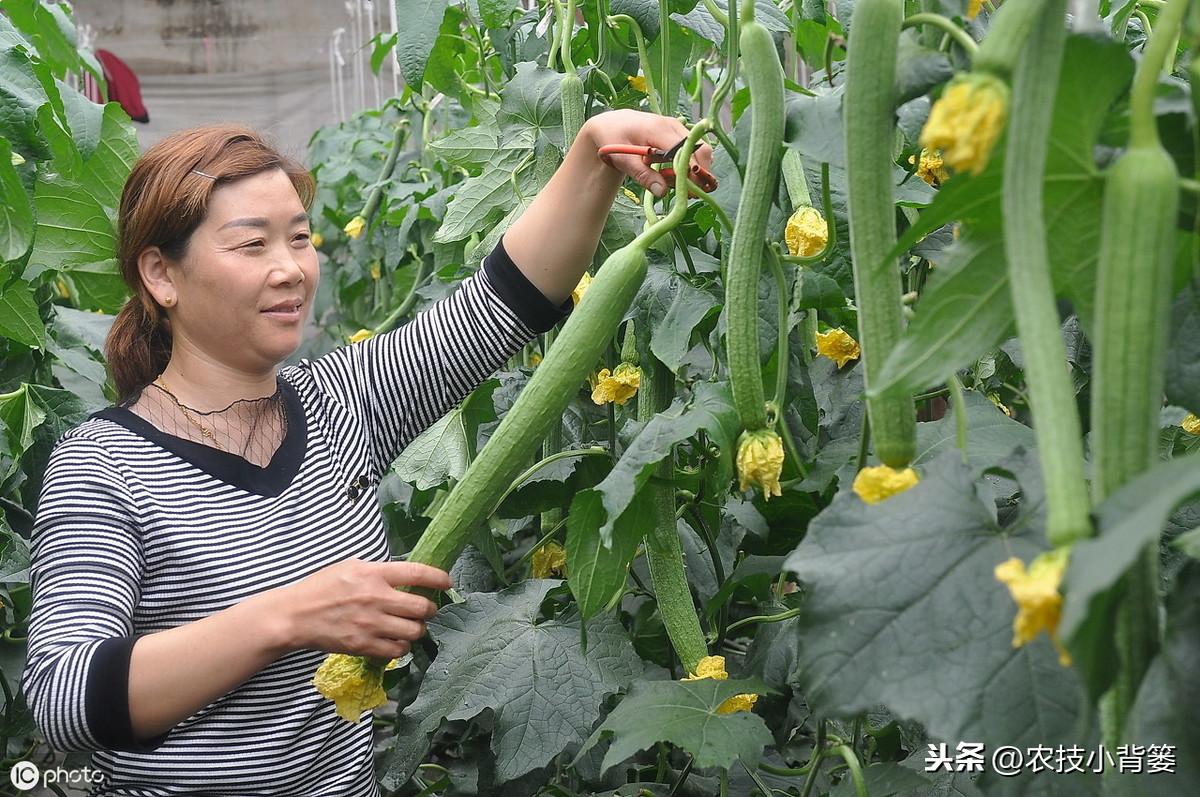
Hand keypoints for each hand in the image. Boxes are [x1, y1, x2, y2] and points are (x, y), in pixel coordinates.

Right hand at [272, 559, 450, 659]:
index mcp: (374, 573)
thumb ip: (379, 571)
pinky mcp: (364, 645)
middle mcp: (377, 598)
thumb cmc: (322, 587)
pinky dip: (402, 647)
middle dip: (430, 609)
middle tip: (426, 610)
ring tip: (411, 626)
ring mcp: (371, 624)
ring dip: (417, 629)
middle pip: (422, 607)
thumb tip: (407, 576)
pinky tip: (396, 641)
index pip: (418, 573)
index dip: (439, 578)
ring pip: (414, 631)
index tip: (447, 583)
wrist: (295, 615)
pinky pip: (398, 650)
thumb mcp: (351, 566)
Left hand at [581, 109, 714, 197]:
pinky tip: (673, 175)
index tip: (689, 191)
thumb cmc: (614, 140)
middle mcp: (673, 125)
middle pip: (700, 149)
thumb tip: (661, 191)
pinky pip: (693, 149)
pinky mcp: (678, 132)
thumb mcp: (623, 160)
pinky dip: (690, 165)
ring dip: (694, 170)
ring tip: (675, 183)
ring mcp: (678, 127)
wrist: (611, 124)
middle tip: (688, 193)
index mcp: (658, 129)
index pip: (685, 150)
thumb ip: (643, 175)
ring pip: (701, 150)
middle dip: (699, 174)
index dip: (691, 171)